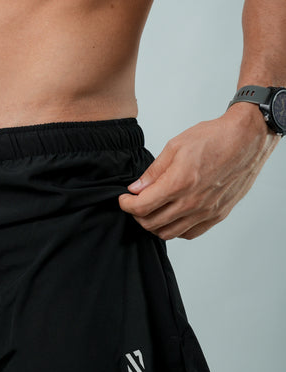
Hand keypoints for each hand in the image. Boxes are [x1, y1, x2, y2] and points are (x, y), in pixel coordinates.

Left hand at [118, 103, 279, 239]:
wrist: (247, 140)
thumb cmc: (214, 138)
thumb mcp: (176, 146)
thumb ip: (154, 171)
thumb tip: (136, 188)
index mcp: (179, 183)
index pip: (141, 207)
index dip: (126, 205)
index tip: (124, 199)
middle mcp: (192, 202)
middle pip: (151, 224)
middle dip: (137, 215)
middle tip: (136, 204)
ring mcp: (206, 212)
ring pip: (169, 233)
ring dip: (155, 225)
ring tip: (152, 210)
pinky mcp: (217, 215)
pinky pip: (189, 233)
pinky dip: (176, 229)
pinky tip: (172, 216)